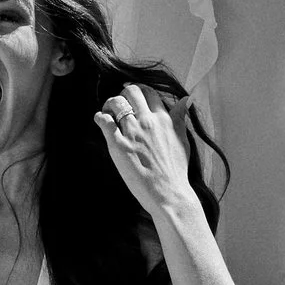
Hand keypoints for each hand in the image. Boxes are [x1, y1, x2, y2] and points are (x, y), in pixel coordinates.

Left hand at [95, 84, 191, 221]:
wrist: (168, 193)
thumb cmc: (176, 170)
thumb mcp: (183, 140)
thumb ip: (179, 118)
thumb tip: (185, 100)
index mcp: (164, 119)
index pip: (149, 92)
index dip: (139, 91)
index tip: (133, 97)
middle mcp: (148, 122)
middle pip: (131, 92)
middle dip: (123, 94)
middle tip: (119, 103)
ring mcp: (132, 132)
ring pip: (116, 103)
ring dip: (109, 104)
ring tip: (108, 112)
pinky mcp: (118, 145)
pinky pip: (104, 121)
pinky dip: (100, 117)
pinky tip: (100, 121)